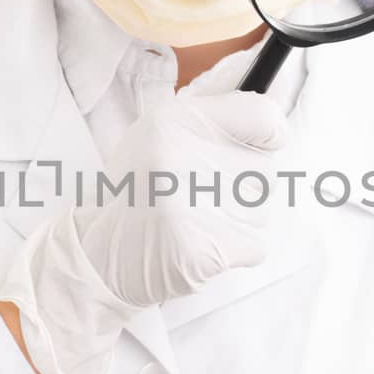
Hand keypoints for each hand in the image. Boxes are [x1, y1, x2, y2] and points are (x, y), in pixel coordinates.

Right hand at [0, 90, 288, 373]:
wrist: (96, 254)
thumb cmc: (138, 190)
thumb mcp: (162, 135)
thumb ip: (215, 123)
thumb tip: (277, 126)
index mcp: (173, 120)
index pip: (266, 119)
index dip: (269, 137)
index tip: (252, 150)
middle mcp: (181, 158)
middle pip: (265, 170)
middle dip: (244, 186)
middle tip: (201, 195)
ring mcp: (192, 208)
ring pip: (261, 210)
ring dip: (238, 220)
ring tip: (195, 220)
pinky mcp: (204, 252)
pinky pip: (255, 246)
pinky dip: (234, 251)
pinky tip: (199, 244)